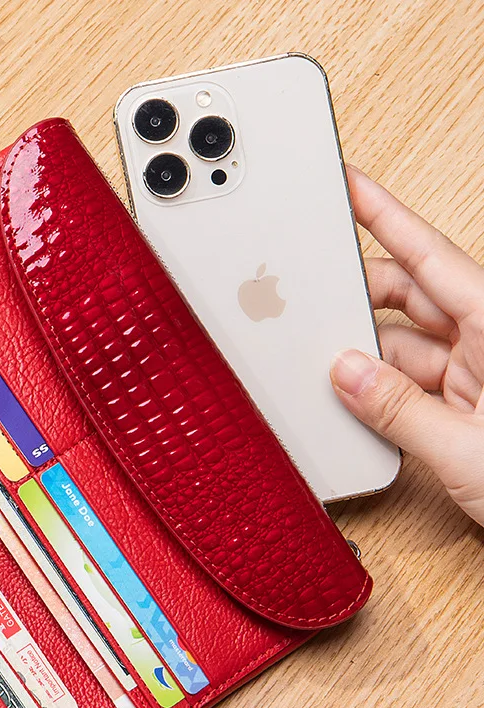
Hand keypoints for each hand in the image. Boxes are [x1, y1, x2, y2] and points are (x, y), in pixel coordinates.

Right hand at [331, 166, 483, 525]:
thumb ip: (398, 411)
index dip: (386, 215)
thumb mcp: (467, 450)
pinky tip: (352, 398)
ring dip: (365, 357)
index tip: (351, 184)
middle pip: (409, 297)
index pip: (430, 256)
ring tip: (326, 366)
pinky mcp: (467, 406)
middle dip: (359, 298)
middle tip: (313, 301)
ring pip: (404, 345)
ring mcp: (476, 375)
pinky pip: (410, 384)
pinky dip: (378, 390)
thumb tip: (347, 374)